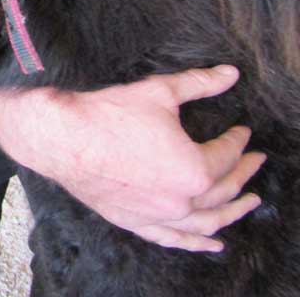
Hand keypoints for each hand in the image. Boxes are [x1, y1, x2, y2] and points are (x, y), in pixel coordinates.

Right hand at [0, 66, 264, 251]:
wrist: (62, 137)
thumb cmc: (108, 115)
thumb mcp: (159, 92)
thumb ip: (199, 84)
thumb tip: (229, 73)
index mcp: (193, 170)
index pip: (225, 155)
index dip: (237, 141)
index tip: (242, 131)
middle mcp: (180, 201)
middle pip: (223, 192)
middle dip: (243, 176)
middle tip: (255, 163)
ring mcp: (156, 216)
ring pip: (205, 223)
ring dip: (231, 215)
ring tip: (246, 206)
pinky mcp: (133, 222)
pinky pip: (172, 239)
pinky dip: (194, 242)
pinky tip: (208, 242)